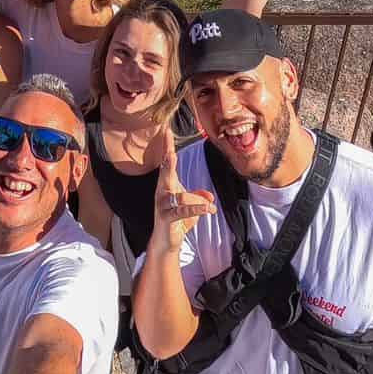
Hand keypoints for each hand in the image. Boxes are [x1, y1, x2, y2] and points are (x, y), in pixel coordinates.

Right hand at [151, 127, 215, 252]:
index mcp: (167, 185)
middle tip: (170, 151)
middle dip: (168, 162)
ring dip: (199, 203)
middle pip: (166, 173)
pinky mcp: (166, 217)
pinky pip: (184, 210)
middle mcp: (162, 192)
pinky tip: (209, 209)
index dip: (167, 147)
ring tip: (210, 207)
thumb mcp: (191, 206)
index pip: (167, 163)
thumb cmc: (177, 221)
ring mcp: (162, 205)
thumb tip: (209, 197)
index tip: (166, 131)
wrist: (166, 242)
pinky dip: (198, 209)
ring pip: (182, 196)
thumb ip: (199, 198)